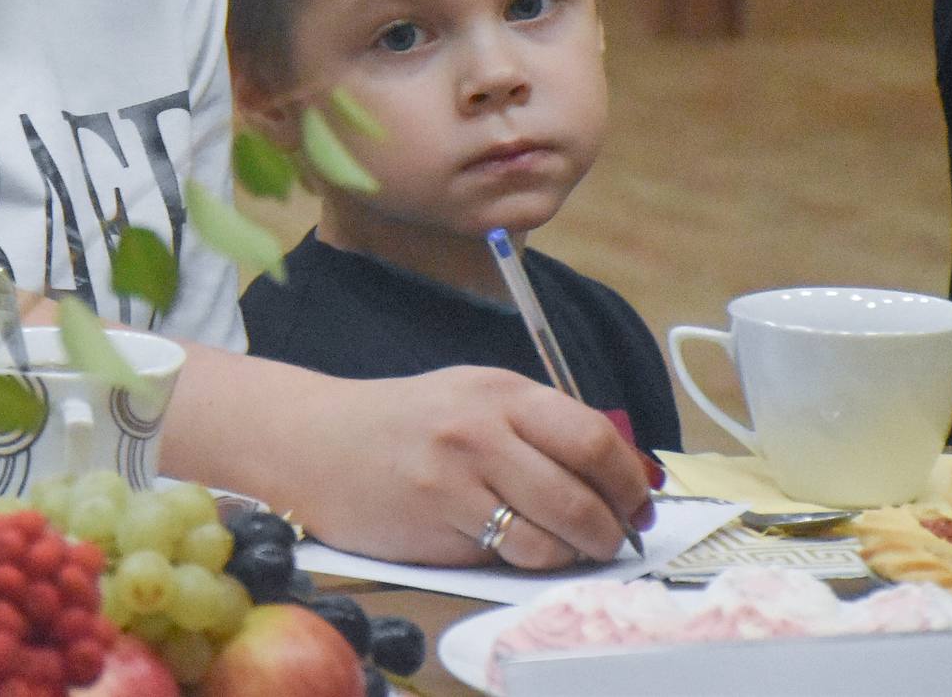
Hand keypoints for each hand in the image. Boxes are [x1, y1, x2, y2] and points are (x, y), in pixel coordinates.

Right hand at [286, 367, 655, 568]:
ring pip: (556, 532)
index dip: (629, 480)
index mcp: (500, 390)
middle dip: (614, 526)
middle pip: (584, 490)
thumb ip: (538, 428)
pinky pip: (513, 554)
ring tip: (573, 550)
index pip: (594, 436)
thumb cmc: (403, 425)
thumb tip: (622, 474)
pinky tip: (520, 550)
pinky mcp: (437, 520)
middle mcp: (481, 427)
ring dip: (579, 552)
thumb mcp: (472, 400)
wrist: (314, 442)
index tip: (638, 503)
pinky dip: (532, 561)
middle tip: (616, 538)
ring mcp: (457, 475)